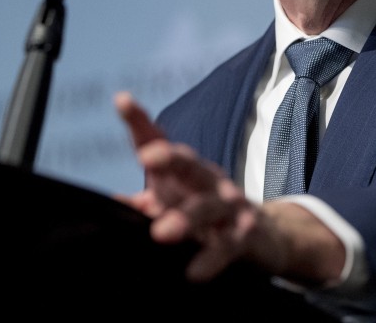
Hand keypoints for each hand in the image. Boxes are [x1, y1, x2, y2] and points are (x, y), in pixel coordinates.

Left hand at [114, 92, 345, 284]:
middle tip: (148, 158)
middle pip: (190, 163)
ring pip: (209, 206)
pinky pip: (228, 246)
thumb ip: (144, 201)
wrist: (265, 236)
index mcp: (186, 170)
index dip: (141, 122)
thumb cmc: (208, 216)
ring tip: (160, 233)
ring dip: (186, 217)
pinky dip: (211, 258)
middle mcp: (208, 180)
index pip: (160, 142)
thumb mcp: (175, 204)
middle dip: (171, 157)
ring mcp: (230, 205)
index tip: (123, 102)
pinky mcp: (246, 234)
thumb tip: (110, 201)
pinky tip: (193, 273)